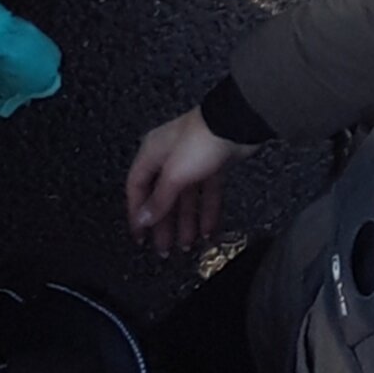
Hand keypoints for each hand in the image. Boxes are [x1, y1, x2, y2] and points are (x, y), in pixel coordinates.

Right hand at [126, 108, 257, 255]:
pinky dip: (207, 213)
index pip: (136, 188)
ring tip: (188, 246)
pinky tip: (208, 230)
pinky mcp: (213, 165)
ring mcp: (192, 162)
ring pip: (185, 199)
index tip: (140, 237)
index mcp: (152, 155)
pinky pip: (207, 195)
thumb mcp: (175, 174)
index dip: (136, 214)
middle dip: (163, 224)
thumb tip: (143, 218)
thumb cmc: (201, 139)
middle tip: (165, 248)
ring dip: (186, 223)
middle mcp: (169, 158)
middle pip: (161, 197)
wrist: (237, 124)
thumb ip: (159, 199)